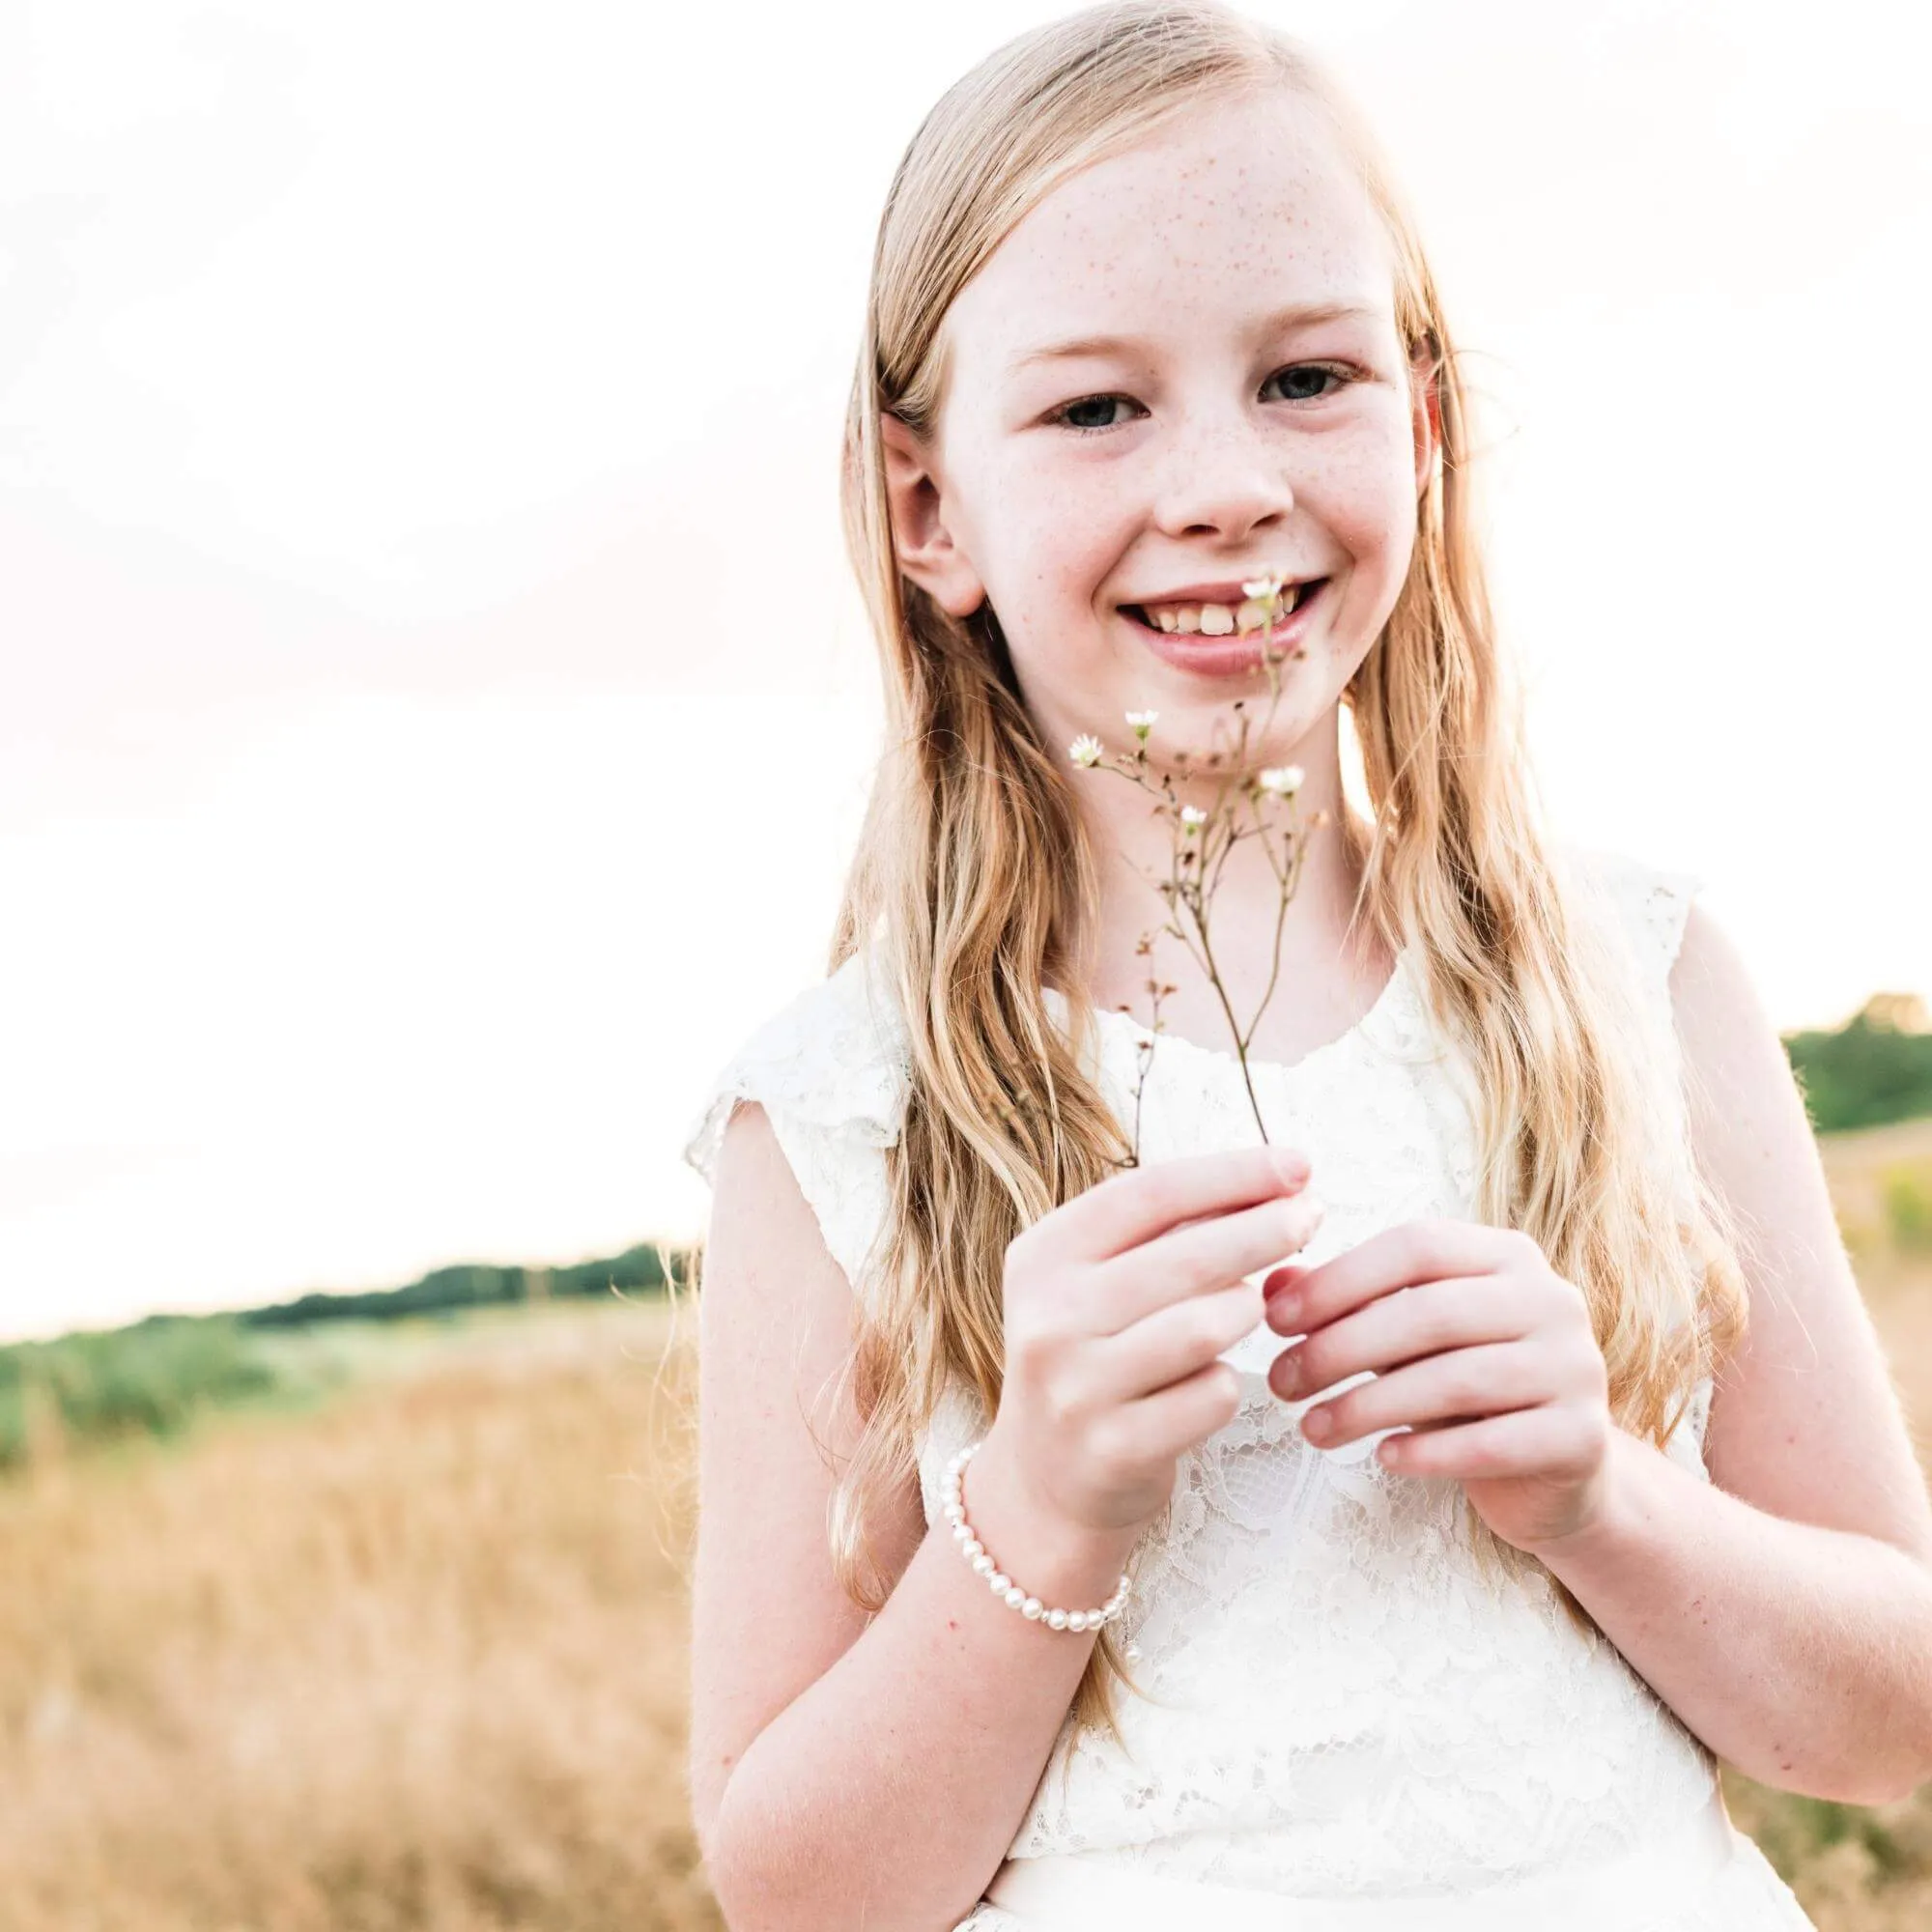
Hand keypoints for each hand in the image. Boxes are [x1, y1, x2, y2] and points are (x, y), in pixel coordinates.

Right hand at [987, 1142, 1325, 1537]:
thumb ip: (1165, 1234)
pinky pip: (1212, 1396)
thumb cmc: (1093, 1357)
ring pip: (1205, 1327)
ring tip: (1253, 1304)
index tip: (1296, 1164)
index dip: (1231, 1173)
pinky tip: (1212, 1380)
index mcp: (1044, 1257)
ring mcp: (1078, 1387)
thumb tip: (1274, 1183)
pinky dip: (1228, 1382)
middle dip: (1264, 1229)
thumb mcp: (1095, 1282)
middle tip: (1311, 1215)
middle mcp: (1050, 1318)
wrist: (1045, 1477)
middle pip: (1187, 1256)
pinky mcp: (1114, 1448)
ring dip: (1246, 1308)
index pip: (1149, 1193)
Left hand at [1262, 1220, 1613, 1553]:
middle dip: (1341, 1348)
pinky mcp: (1581, 1437)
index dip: (1341, 1279)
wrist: (1558, 1476)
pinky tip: (1383, 1459)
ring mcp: (1575, 1367)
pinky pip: (1493, 1442)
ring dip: (1370, 1405)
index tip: (1276, 1320)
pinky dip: (1429, 1452)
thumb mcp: (1407, 1341)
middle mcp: (1551, 1300)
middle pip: (1431, 1312)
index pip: (1417, 1245)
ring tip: (1313, 1428)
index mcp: (1508, 1256)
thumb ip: (1347, 1307)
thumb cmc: (1469, 1394)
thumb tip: (1273, 1286)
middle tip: (1283, 1383)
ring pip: (1457, 1379)